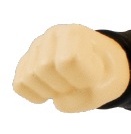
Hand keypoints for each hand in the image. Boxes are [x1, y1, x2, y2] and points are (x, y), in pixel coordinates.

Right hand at [13, 25, 129, 112]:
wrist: (101, 66)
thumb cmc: (104, 75)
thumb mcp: (108, 87)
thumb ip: (84, 98)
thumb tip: (55, 100)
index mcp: (76, 33)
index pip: (67, 60)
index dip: (81, 79)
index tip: (94, 78)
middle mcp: (52, 35)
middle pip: (43, 67)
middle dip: (64, 85)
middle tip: (79, 84)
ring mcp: (36, 48)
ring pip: (28, 76)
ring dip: (50, 91)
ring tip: (66, 86)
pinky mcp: (25, 62)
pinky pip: (20, 85)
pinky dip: (36, 95)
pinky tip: (52, 91)